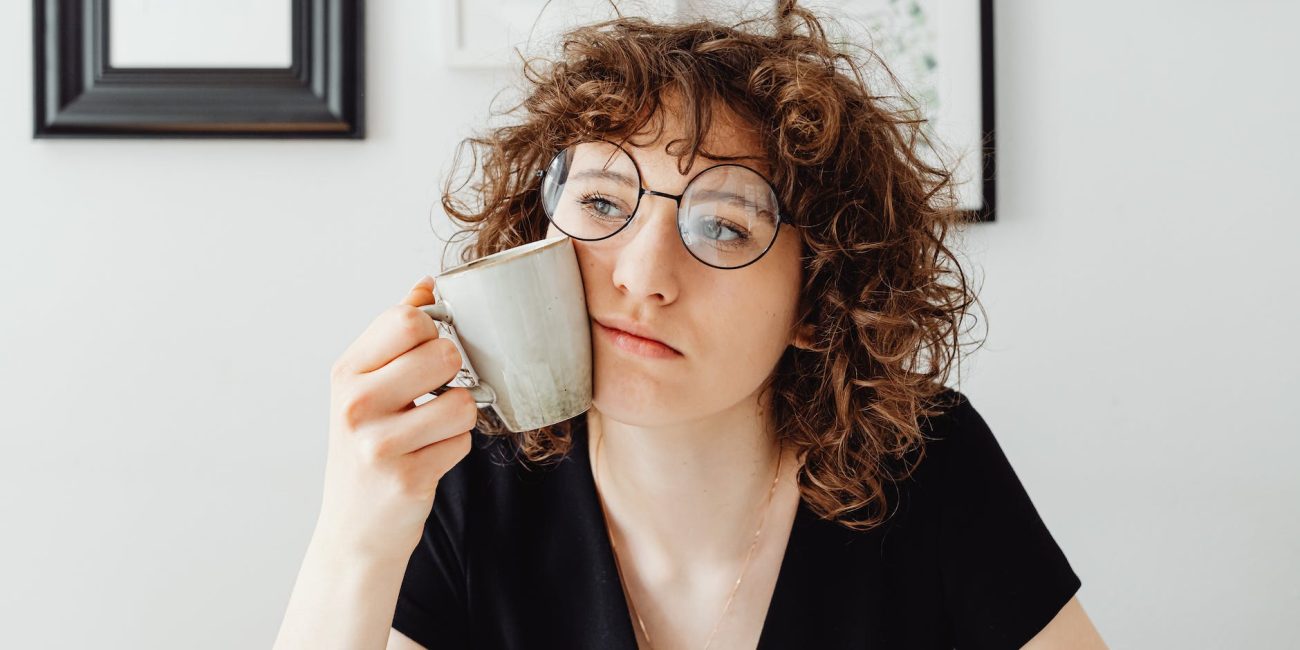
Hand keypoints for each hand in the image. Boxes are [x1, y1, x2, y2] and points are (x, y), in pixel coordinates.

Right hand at [315, 276, 477, 560]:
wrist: (354, 529)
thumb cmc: (367, 446)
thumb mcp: (366, 386)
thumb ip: (394, 334)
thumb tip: (426, 284)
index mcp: (346, 372)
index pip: (407, 318)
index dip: (433, 331)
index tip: (426, 353)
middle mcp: (355, 404)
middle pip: (443, 353)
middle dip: (453, 374)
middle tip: (431, 395)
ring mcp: (379, 443)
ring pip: (462, 401)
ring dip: (459, 416)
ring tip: (431, 430)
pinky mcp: (407, 477)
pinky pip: (463, 442)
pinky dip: (455, 448)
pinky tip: (428, 458)